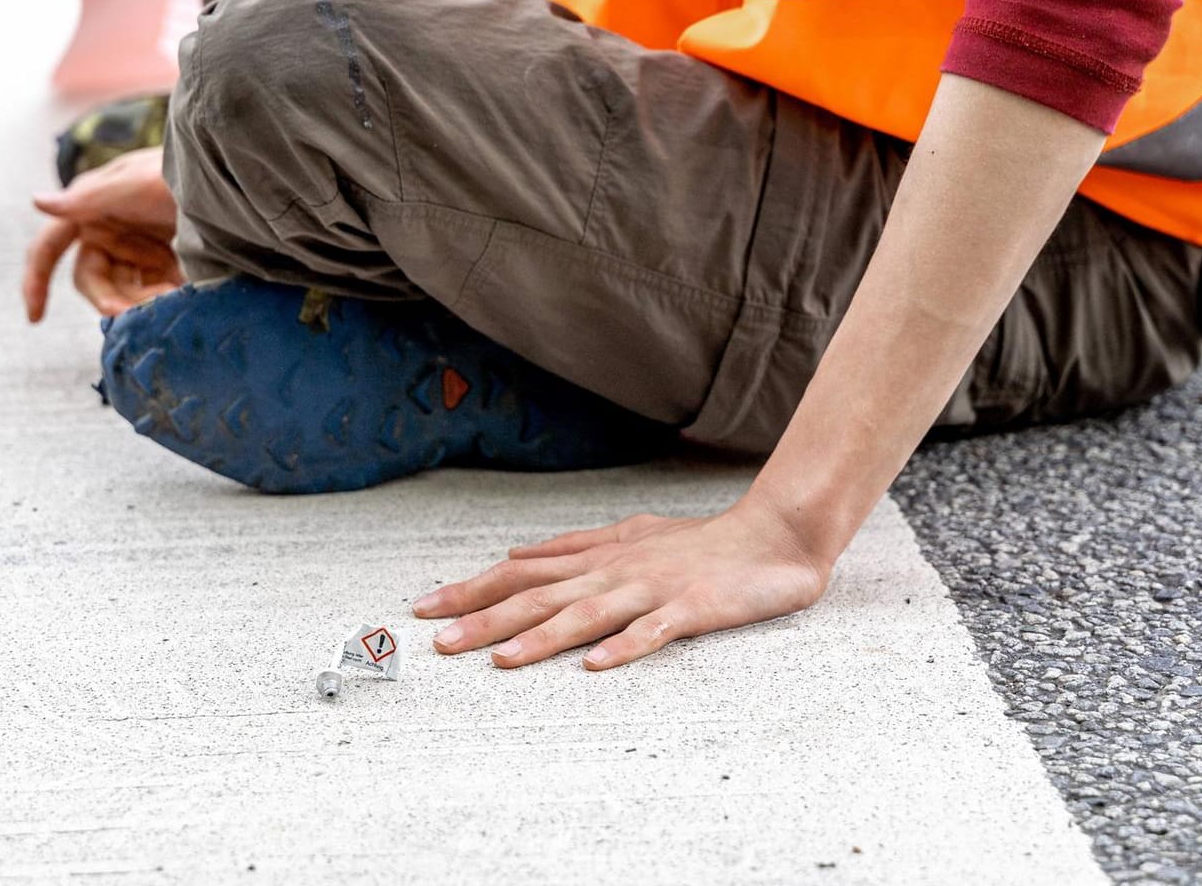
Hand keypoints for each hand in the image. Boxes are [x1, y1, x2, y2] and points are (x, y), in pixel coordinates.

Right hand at [23, 147, 183, 321]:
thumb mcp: (134, 182)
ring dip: (140, 302)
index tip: (34, 318)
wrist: (227, 180)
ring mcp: (136, 250)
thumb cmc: (177, 172)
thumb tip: (36, 202)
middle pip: (92, 279)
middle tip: (130, 314)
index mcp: (88, 206)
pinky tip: (179, 296)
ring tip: (170, 296)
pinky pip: (149, 294)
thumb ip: (88, 197)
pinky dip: (159, 301)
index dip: (36, 281)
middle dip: (109, 299)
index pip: (50, 246)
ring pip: (122, 292)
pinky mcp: (163, 265)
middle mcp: (107, 230)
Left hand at [412, 498, 832, 669]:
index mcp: (599, 557)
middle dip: (486, 619)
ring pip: (587, 615)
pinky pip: (654, 632)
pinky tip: (596, 667)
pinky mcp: (693, 609)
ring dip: (541, 638)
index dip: (473, 589)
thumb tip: (516, 554)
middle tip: (438, 643)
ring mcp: (653, 590)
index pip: (522, 573)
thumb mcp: (629, 535)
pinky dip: (624, 647)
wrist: (775, 534)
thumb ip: (572, 547)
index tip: (426, 609)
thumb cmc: (701, 542)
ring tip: (500, 661)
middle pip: (541, 596)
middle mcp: (616, 571)